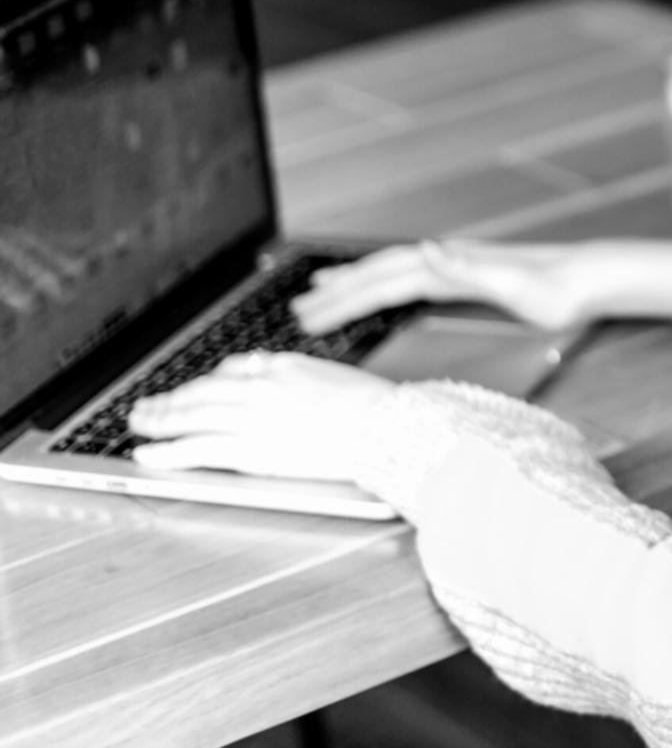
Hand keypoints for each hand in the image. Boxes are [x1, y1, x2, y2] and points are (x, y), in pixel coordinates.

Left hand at [129, 351, 396, 480]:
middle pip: (202, 391)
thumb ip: (307, 379)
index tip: (196, 390)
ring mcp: (251, 417)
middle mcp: (260, 387)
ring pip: (191, 416)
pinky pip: (196, 448)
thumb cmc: (374, 408)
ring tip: (139, 425)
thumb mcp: (337, 378)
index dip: (208, 383)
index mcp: (284, 367)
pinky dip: (167, 452)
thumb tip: (297, 384)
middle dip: (171, 400)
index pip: (233, 370)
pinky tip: (149, 453)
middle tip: (147, 407)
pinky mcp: (248, 447)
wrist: (384, 426)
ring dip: (159, 421)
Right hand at [293, 240, 598, 333]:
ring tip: (320, 291)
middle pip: (380, 274)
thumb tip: (426, 249)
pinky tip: (382, 288)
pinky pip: (414, 279)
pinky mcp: (470, 276)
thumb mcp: (513, 282)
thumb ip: (467, 267)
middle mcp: (449, 260)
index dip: (346, 298)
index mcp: (451, 266)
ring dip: (355, 283)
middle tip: (296, 310)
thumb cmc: (558, 289)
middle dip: (338, 292)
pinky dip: (387, 283)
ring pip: (393, 272)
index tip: (311, 314)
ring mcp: (458, 266)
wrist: (590, 279)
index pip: (386, 282)